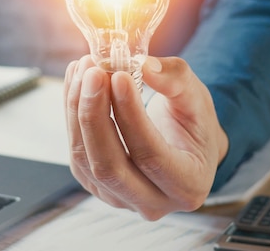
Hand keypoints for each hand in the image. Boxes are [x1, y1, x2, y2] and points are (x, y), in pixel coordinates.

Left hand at [64, 55, 228, 219]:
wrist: (184, 147)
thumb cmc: (194, 124)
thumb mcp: (197, 98)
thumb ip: (176, 80)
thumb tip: (143, 66)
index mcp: (188, 185)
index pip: (151, 155)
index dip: (130, 115)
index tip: (118, 76)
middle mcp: (154, 203)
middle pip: (110, 166)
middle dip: (94, 114)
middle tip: (93, 72)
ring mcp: (120, 198)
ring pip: (85, 159)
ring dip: (78, 109)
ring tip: (83, 69)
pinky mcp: (96, 186)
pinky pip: (76, 153)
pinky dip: (71, 114)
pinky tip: (77, 82)